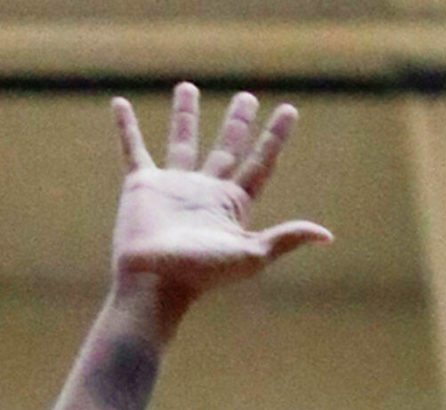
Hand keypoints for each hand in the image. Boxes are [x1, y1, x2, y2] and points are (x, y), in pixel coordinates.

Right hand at [111, 83, 330, 314]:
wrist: (152, 285)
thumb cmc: (199, 276)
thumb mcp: (249, 257)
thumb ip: (284, 239)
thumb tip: (326, 235)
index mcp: (231, 205)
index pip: (259, 164)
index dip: (274, 138)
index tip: (288, 110)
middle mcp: (204, 192)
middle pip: (226, 149)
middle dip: (237, 123)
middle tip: (246, 98)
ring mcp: (172, 187)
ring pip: (182, 142)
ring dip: (185, 116)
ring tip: (187, 87)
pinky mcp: (141, 186)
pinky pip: (133, 149)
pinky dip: (126, 127)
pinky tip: (120, 104)